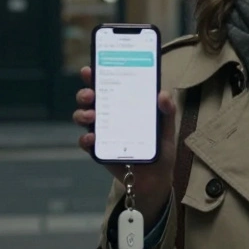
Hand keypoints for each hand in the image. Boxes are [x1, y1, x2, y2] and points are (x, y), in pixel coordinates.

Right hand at [73, 66, 177, 221]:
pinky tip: (92, 138)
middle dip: (85, 93)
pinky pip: (85, 142)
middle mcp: (109, 114)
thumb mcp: (167, 128)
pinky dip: (85, 139)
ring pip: (82, 117)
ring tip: (91, 117)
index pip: (107, 84)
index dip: (95, 75)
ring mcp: (102, 132)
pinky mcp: (98, 150)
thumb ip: (167, 111)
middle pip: (90, 99)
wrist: (155, 179)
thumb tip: (163, 94)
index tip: (90, 70)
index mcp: (123, 104)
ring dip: (82, 114)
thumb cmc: (160, 149)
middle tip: (91, 95)